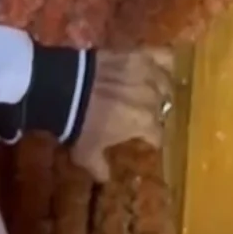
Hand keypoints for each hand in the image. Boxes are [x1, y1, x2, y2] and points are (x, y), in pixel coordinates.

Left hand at [70, 48, 174, 181]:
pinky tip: (163, 66)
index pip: (158, 136)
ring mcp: (149, 74)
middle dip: (157, 113)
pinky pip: (163, 56)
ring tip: (154, 90)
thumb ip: (100, 167)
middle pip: (164, 108)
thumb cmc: (79, 123)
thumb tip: (106, 178)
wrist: (65, 88)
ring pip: (167, 83)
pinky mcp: (140, 54)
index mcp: (146, 124)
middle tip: (144, 114)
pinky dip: (166, 61)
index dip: (152, 139)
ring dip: (162, 89)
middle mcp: (154, 100)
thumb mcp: (86, 153)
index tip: (146, 140)